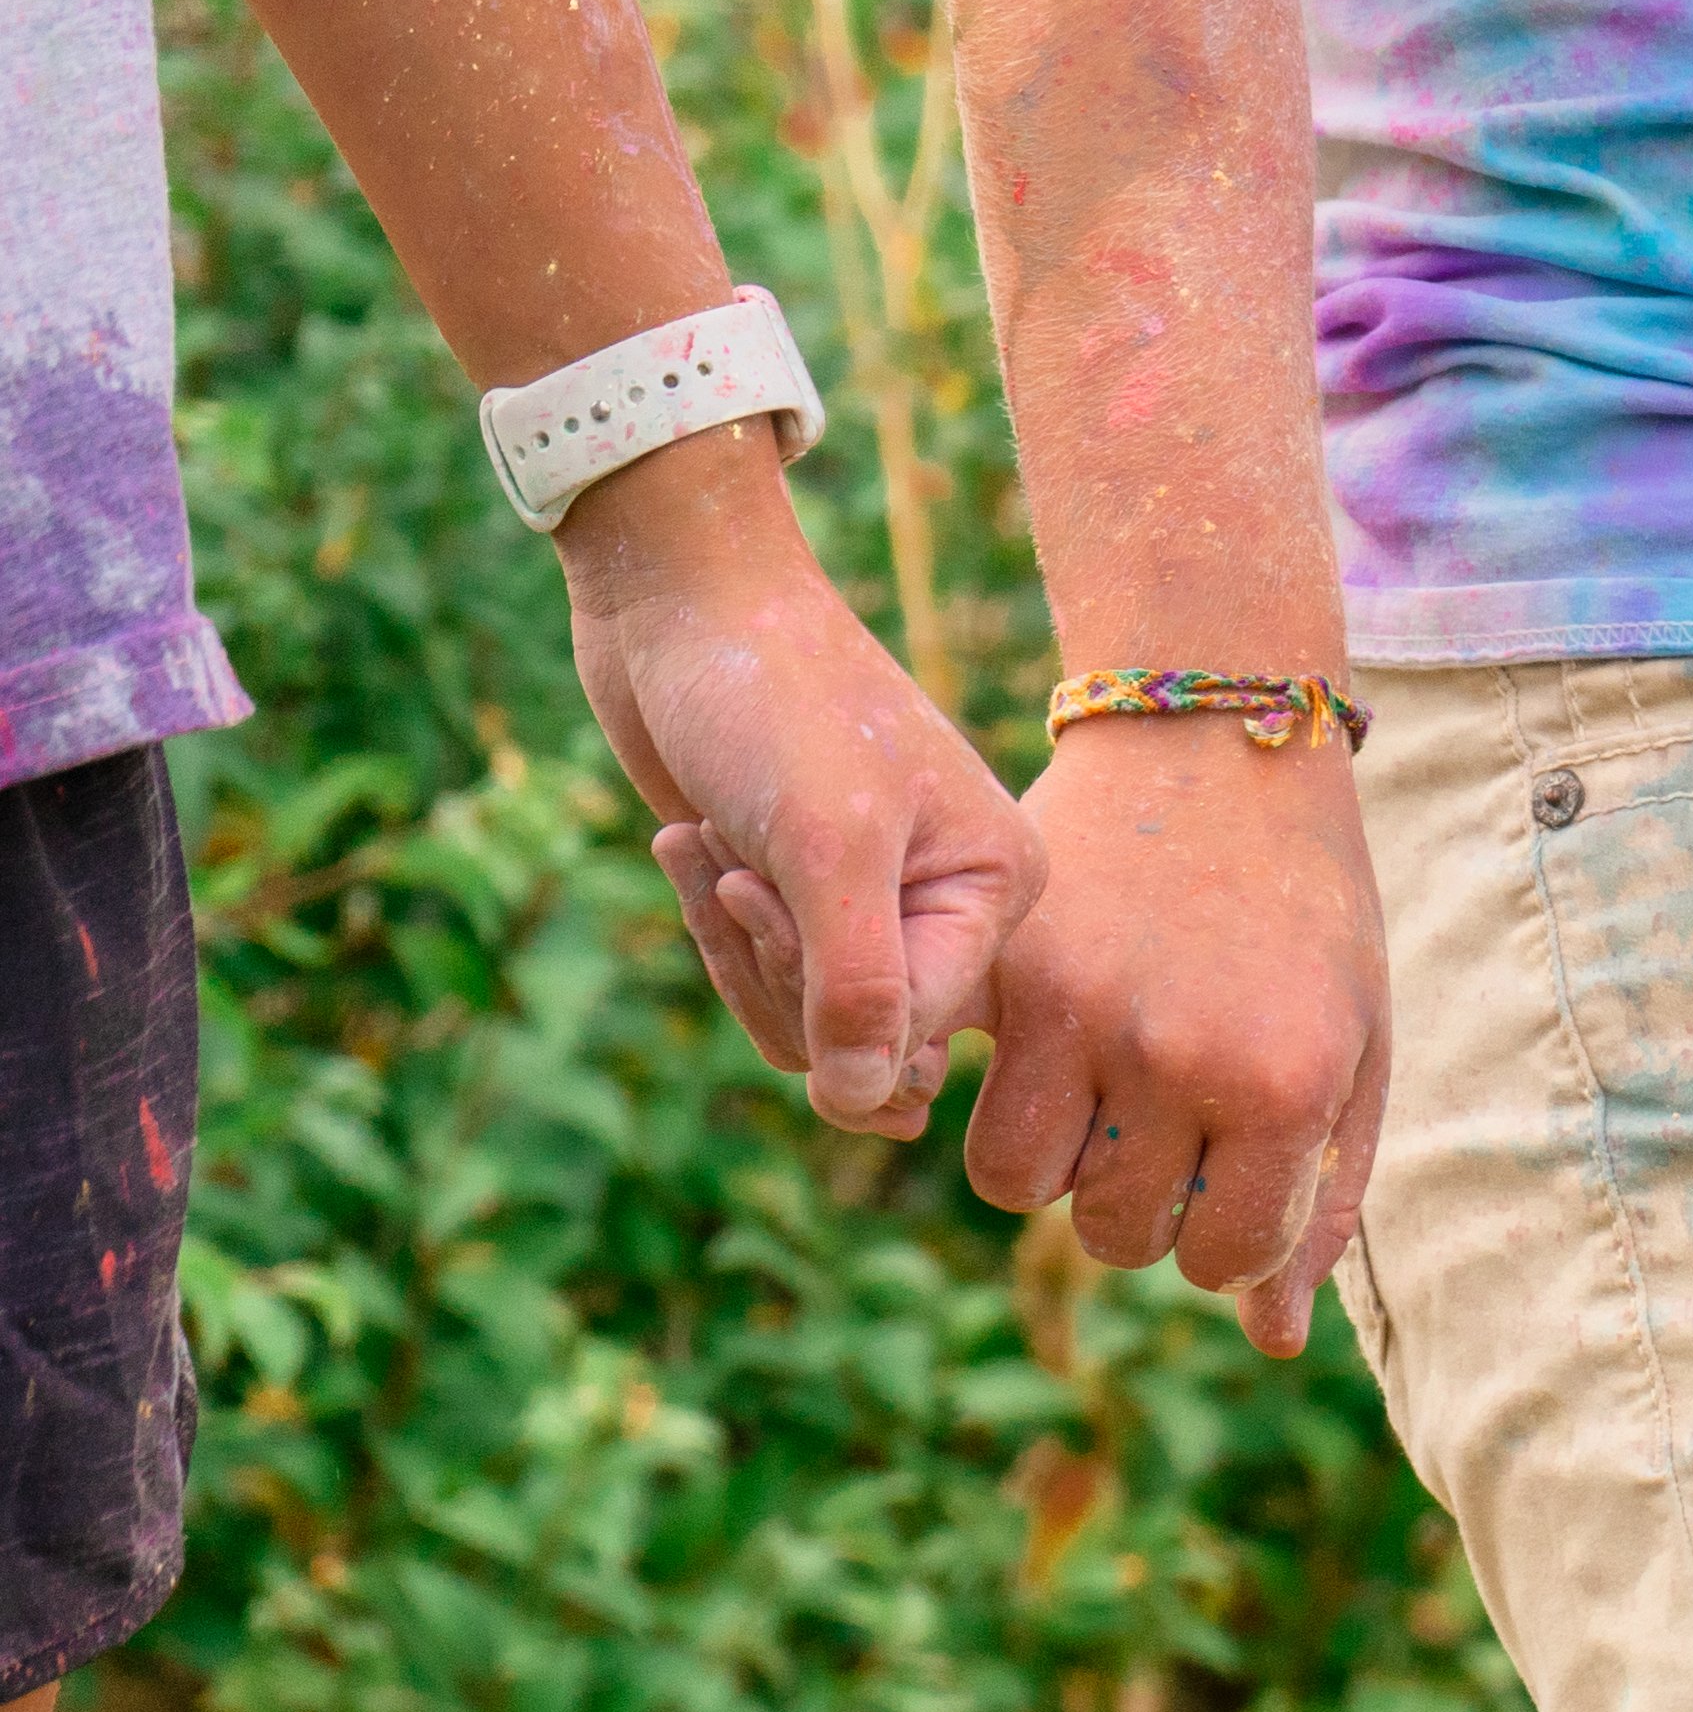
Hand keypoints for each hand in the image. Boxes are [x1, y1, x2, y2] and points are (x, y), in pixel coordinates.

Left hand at [557, 468, 1042, 1137]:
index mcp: (995, 886)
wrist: (680, 600)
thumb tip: (872, 1110)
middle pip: (863, 1044)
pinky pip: (759, 982)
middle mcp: (947, 904)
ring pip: (803, 1025)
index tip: (755, 898)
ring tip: (695, 845)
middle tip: (727, 873)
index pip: (921, 1028)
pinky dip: (706, 927)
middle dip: (773, 975)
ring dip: (729, 947)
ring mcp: (870, 904)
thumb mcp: (824, 847)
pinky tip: (677, 840)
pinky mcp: (796, 895)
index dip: (831, 1006)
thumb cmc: (772, 700)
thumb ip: (858, 987)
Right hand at [963, 721, 1391, 1353]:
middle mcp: (1177, 1059)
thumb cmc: (1312, 920)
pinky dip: (1005, 1103)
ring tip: (1110, 1093)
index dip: (1222, 1235)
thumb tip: (1273, 1342)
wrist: (1225, 754)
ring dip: (1064, 1165)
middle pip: (1119, 1235)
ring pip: (1024, 1186)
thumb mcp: (1354, 1056)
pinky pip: (970, 1110)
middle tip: (1172, 1124)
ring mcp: (1079, 1014)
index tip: (1231, 1175)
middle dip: (1145, 1206)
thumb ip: (1320, 1204)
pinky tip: (1054, 1052)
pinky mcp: (1003, 973)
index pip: (1222, 1255)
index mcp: (1285, 1087)